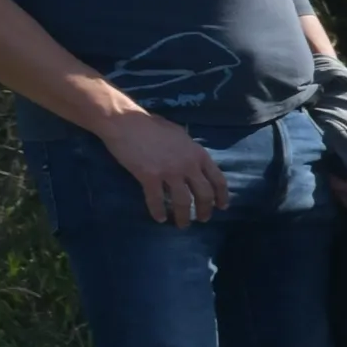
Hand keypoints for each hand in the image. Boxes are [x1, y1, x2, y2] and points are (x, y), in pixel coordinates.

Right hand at [100, 107, 229, 224]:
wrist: (124, 122)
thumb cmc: (151, 126)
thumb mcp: (180, 135)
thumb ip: (190, 151)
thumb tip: (195, 163)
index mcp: (198, 153)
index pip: (217, 179)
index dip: (222, 196)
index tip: (222, 207)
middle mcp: (188, 164)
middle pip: (204, 194)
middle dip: (205, 210)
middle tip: (202, 219)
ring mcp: (169, 171)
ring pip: (182, 201)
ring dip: (183, 216)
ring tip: (182, 224)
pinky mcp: (149, 176)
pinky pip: (157, 200)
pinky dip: (158, 211)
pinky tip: (159, 218)